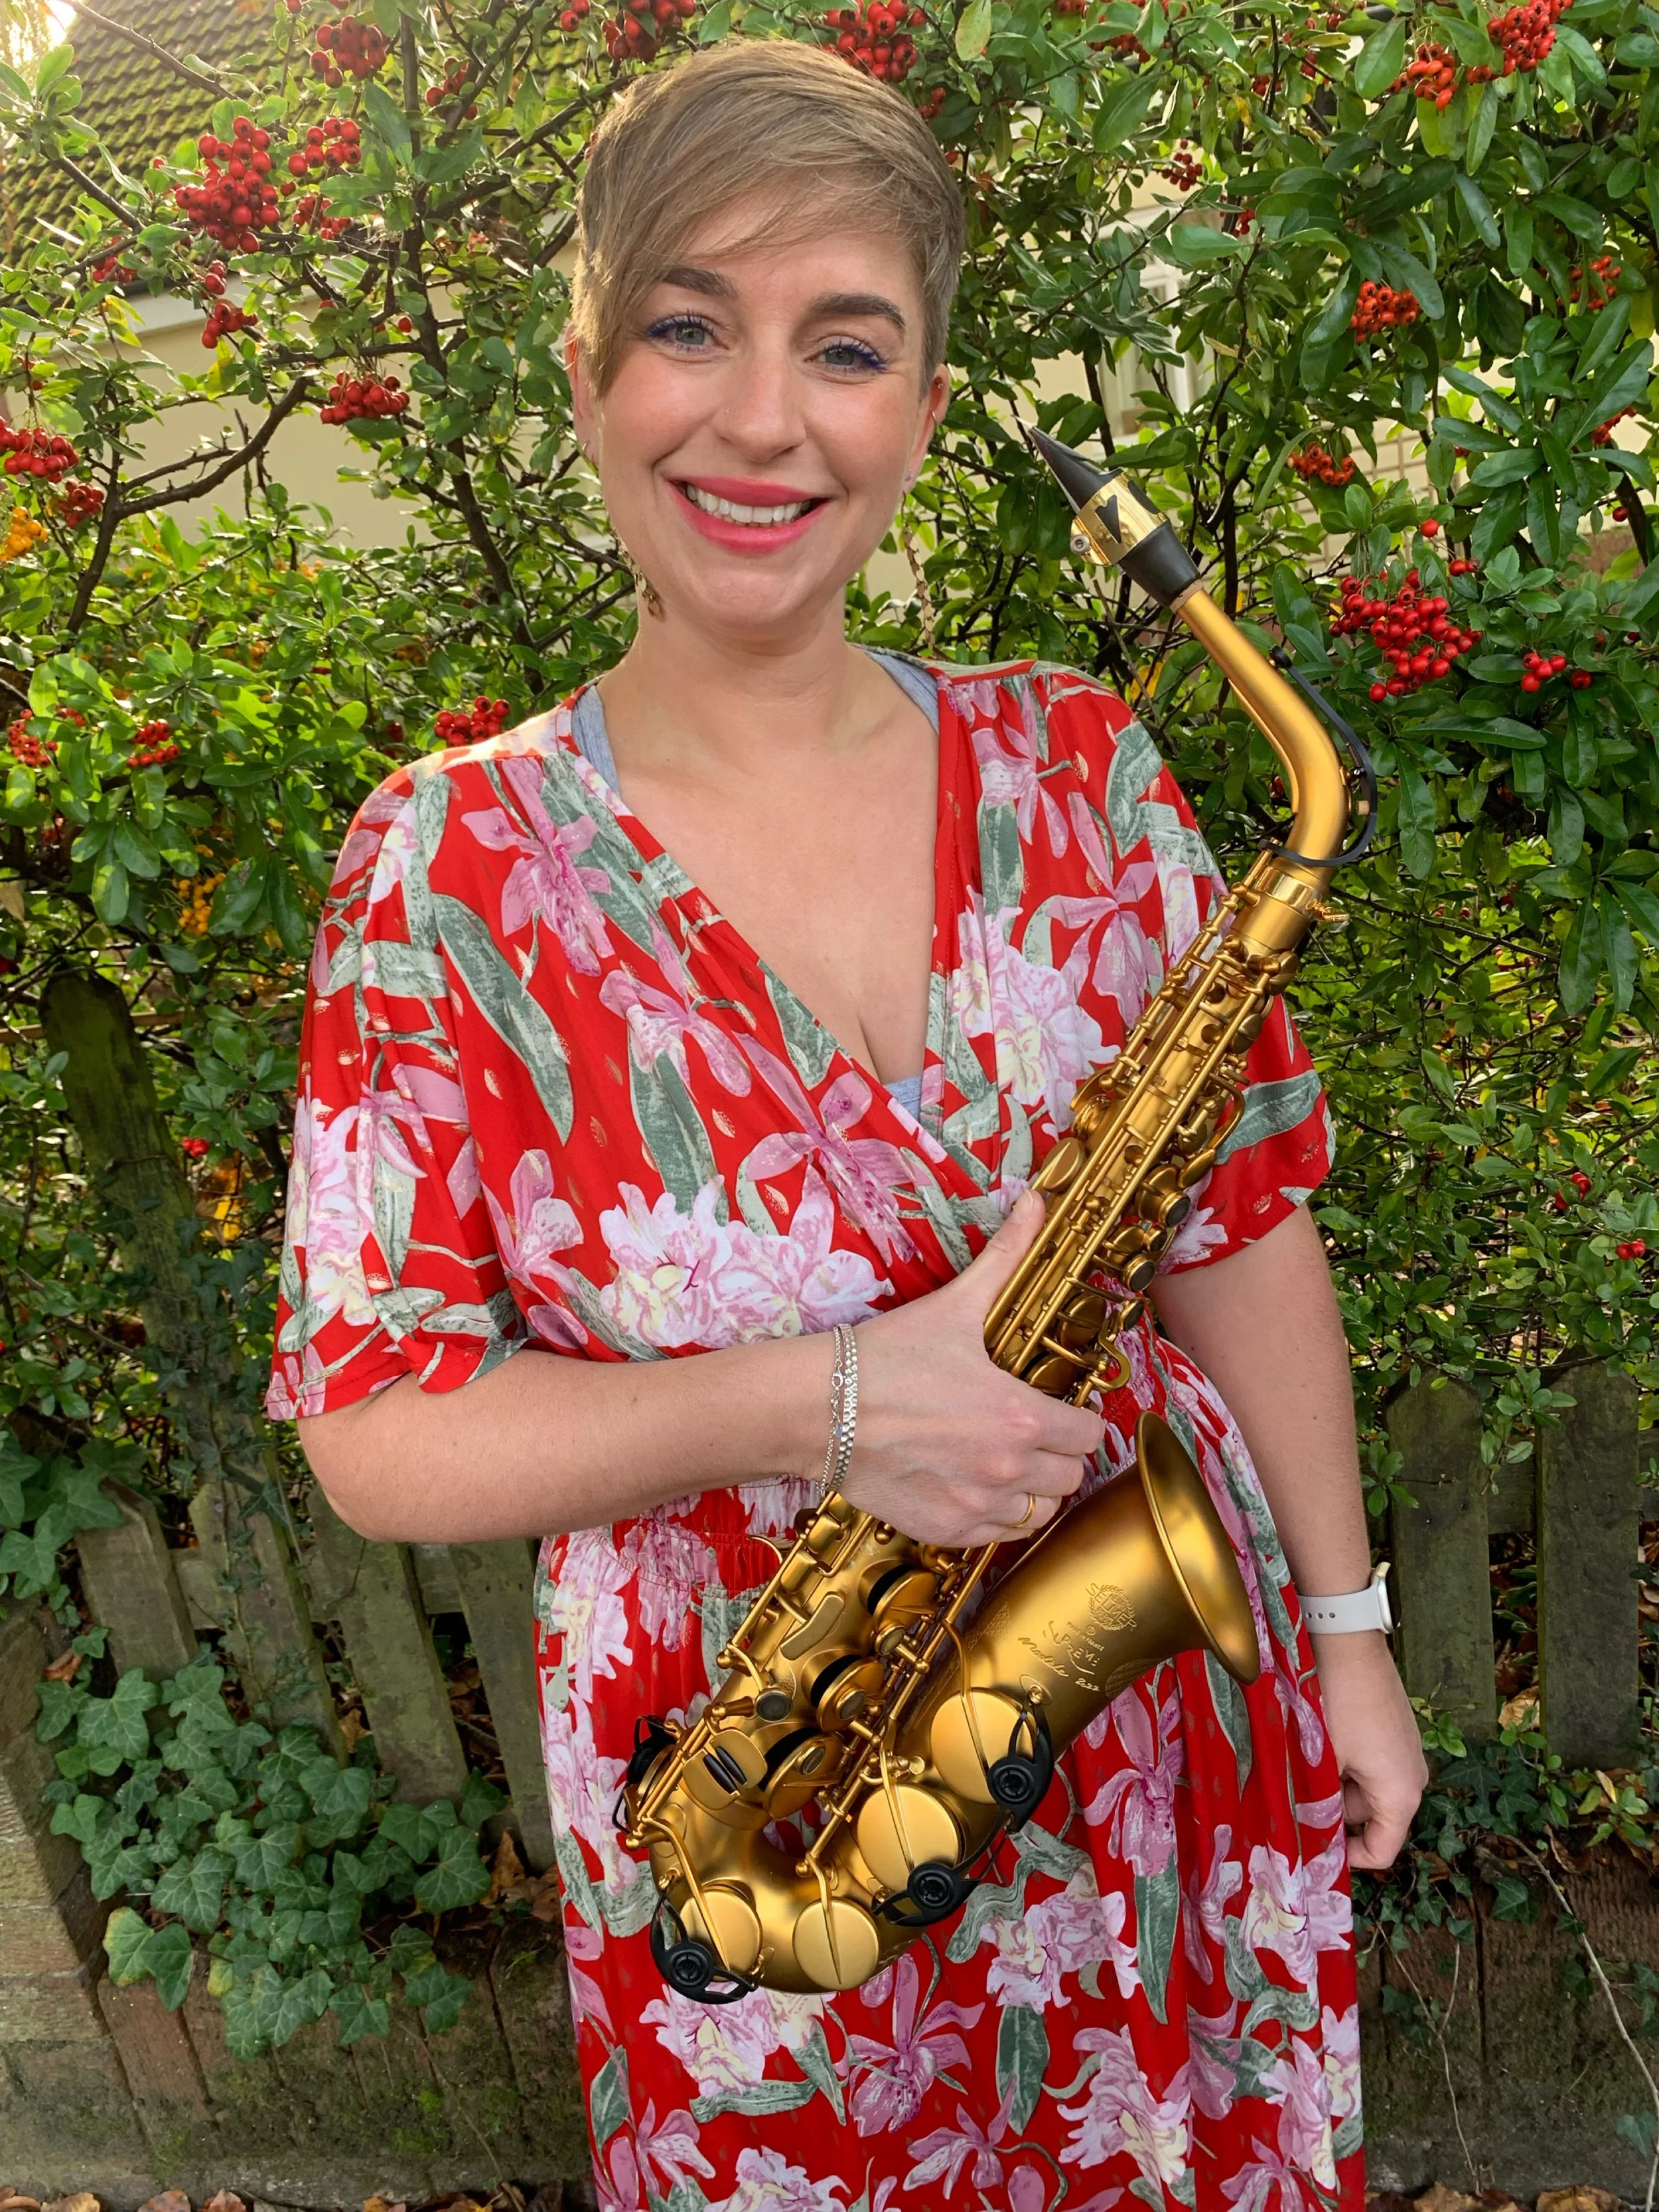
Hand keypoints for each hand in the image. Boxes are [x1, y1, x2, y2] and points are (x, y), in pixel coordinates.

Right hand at [836, 1190, 1104, 1548]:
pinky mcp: (946, 1530)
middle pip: (1071, 1476)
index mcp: (1020, 1416)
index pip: (1089, 1434)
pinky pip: (1000, 1536)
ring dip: (1033, 1489)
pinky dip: (997, 1517)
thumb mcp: (953, 1305)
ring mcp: (976, 1505)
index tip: (1057, 1407)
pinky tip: (974, 1485)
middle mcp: (1007, 1469)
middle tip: (1031, 1432)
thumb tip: (1037, 1202)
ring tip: (1006, 1462)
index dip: (1078, 1418)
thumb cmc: (886, 1357)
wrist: (817, 1409)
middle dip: (1058, 1454)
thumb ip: (1006, 1257)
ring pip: (1041, 1512)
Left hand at [1312, 1631, 1427, 1869]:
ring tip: (1296, 1772)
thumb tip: (1294, 1835)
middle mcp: (1412, 1777)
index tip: (1312, 1849)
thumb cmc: (1337, 1704)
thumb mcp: (1320, 1760)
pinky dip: (1341, 1764)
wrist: (1347, 1641)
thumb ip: (1313, 1803)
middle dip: (1331, 1815)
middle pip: (1370, 1818)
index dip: (1346, 1858)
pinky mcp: (1393, 1730)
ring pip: (1363, 1789)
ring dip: (1332, 1787)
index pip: (1381, 1851)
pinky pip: (1367, 1763)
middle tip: (1292, 1807)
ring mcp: (1404, 1751)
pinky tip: (1311, 1749)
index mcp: (1403, 1794)